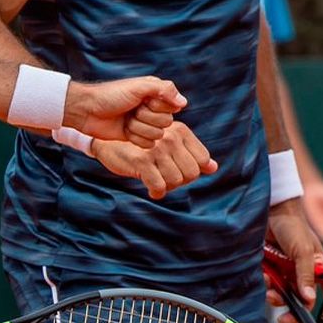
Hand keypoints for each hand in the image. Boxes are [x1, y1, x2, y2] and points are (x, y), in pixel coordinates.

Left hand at [65, 77, 186, 146]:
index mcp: (155, 94)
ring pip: (157, 136)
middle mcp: (153, 109)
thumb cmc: (110, 95)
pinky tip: (124, 130)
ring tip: (126, 120)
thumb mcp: (138, 87)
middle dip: (146, 118)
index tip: (142, 100)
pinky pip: (148, 145)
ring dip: (138, 128)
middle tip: (131, 111)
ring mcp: (145, 124)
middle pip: (166, 123)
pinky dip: (134, 138)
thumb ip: (164, 89)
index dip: (157, 107)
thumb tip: (184, 103)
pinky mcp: (137, 138)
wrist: (87, 111)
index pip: (172, 108)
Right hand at [92, 121, 217, 199]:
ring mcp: (156, 148)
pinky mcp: (142, 160)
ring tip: (157, 181)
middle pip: (191, 173)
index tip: (178, 170)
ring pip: (176, 181)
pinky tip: (150, 189)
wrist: (108, 143)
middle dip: (180, 181)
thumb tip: (214, 168)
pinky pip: (159, 186)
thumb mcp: (169, 144)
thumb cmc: (142, 145)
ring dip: (167, 187)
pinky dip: (156, 192)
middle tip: (166, 178)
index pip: (202, 160)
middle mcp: (170, 137)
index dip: (192, 171)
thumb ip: (192, 154)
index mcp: (180, 130)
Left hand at [264, 200, 322, 322]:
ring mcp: (286, 272)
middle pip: (302, 301)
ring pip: (284, 295)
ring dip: (276, 297)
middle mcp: (303, 273)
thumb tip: (308, 300)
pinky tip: (263, 275)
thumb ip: (305, 275)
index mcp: (319, 268)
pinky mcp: (271, 269)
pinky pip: (269, 285)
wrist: (268, 211)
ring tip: (270, 290)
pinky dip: (265, 285)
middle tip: (285, 319)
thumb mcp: (303, 250)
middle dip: (294, 310)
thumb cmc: (292, 226)